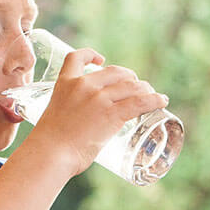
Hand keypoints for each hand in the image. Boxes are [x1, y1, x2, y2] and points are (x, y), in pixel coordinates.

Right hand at [31, 49, 167, 177]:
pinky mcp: (112, 114)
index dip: (91, 55)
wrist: (49, 154)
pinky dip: (154, 99)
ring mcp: (99, 98)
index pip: (76, 57)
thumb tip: (79, 132)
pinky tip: (161, 100)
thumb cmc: (48, 146)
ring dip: (145, 88)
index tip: (100, 60)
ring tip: (152, 95)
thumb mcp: (54, 119)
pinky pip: (140, 102)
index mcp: (65, 83)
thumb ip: (68, 117)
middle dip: (129, 77)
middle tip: (135, 87)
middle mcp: (84, 85)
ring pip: (131, 85)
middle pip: (115, 71)